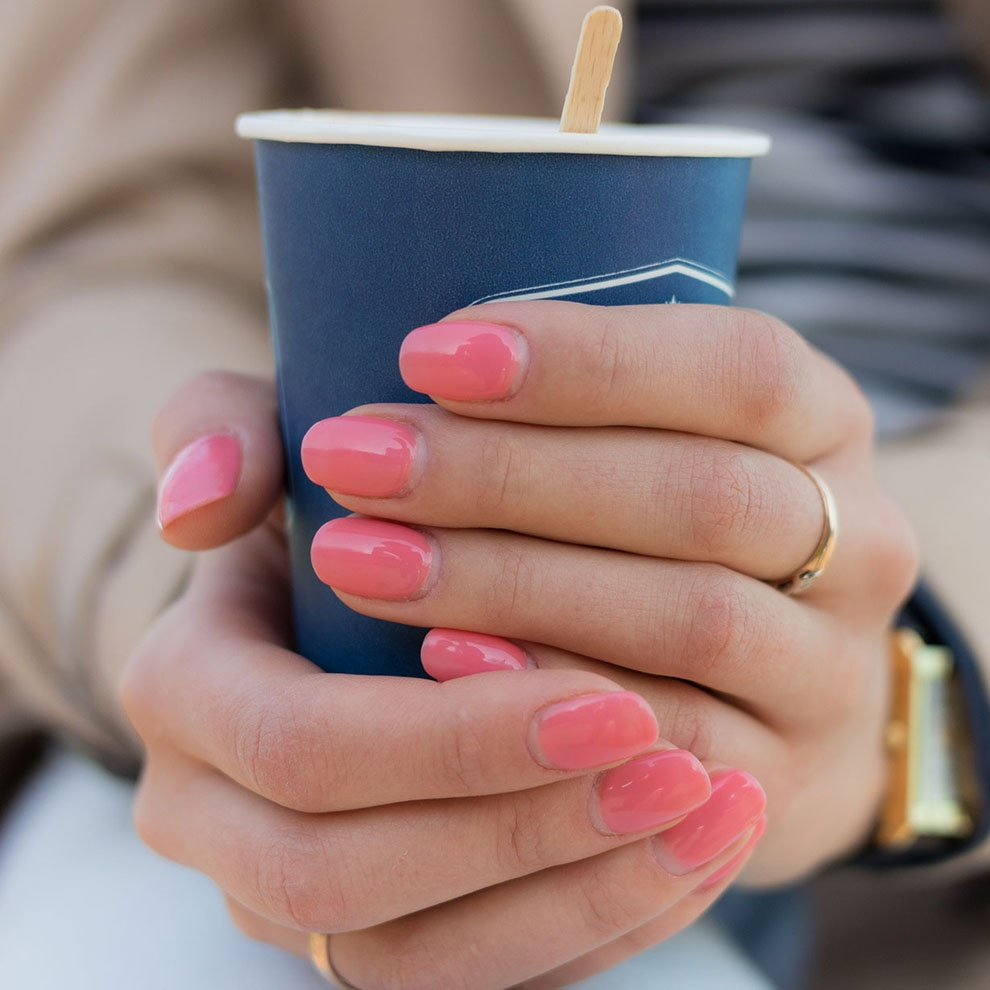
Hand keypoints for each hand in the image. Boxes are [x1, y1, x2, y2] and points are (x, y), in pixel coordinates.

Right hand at [122, 371, 765, 989]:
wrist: (350, 603)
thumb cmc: (332, 511)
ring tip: (711, 817)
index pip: (298, 746)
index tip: (611, 700)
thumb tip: (197, 508)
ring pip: (415, 957)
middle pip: (344, 877)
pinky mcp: (377, 932)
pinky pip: (474, 974)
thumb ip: (219, 432)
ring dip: (577, 894)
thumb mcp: (272, 440)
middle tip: (676, 767)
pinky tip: (691, 855)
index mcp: (182, 696)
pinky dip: (595, 924)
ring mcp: (292, 895)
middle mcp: (212, 819)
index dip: (453, 738)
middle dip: (523, 829)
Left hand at [302, 302, 918, 885]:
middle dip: (522, 480)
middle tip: (354, 469)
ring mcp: (829, 670)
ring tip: (364, 562)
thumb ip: (306, 425)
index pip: (740, 366)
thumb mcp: (508, 434)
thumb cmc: (585, 525)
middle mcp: (854, 534)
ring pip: (694, 624)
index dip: (595, 356)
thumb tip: (197, 502)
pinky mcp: (781, 785)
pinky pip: (688, 754)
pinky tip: (449, 670)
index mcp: (813, 417)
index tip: (426, 351)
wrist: (704, 681)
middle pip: (707, 497)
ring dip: (529, 586)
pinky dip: (572, 702)